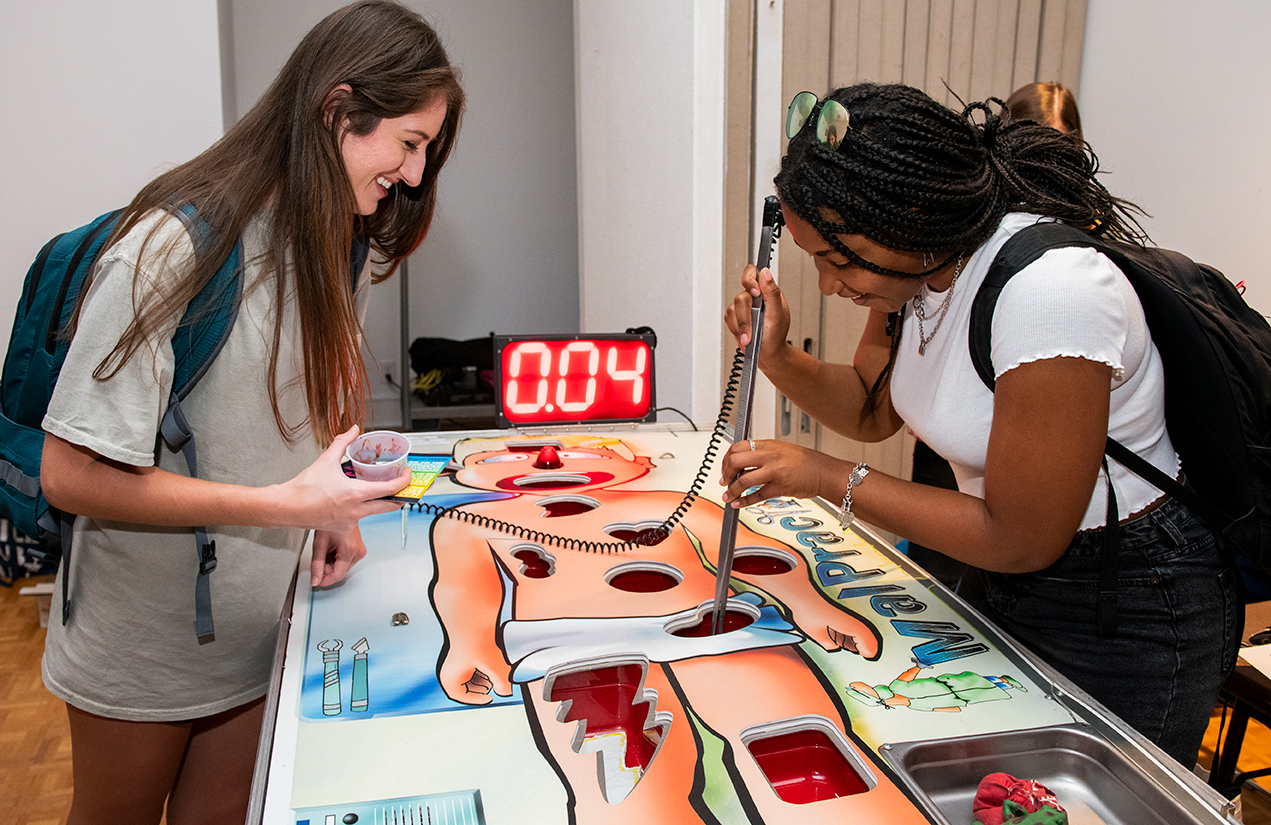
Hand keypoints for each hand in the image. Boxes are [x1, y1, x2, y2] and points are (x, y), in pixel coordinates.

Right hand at [281, 426, 408, 532]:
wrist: (286, 507)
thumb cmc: (303, 488)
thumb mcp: (326, 460)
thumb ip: (342, 443)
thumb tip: (353, 430)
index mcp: (355, 494)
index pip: (389, 489)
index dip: (404, 481)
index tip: (407, 475)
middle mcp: (356, 510)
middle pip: (390, 507)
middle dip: (401, 498)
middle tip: (404, 489)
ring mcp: (350, 522)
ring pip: (375, 513)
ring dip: (381, 503)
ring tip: (383, 492)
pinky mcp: (342, 528)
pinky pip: (359, 519)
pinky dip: (363, 509)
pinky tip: (357, 501)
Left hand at [310, 525, 368, 586]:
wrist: (340, 509)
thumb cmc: (331, 521)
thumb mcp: (319, 544)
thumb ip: (316, 565)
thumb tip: (315, 580)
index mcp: (351, 550)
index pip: (337, 575)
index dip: (325, 580)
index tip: (316, 581)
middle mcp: (359, 552)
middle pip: (340, 571)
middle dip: (327, 568)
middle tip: (320, 556)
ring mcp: (360, 551)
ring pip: (342, 567)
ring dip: (332, 563)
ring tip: (327, 549)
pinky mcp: (359, 550)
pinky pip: (346, 561)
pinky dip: (336, 559)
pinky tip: (333, 548)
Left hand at [718, 438, 844, 508]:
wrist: (824, 472)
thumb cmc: (806, 462)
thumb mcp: (781, 450)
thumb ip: (762, 455)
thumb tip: (742, 464)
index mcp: (768, 445)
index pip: (737, 446)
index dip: (727, 458)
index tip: (725, 467)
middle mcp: (770, 456)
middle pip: (736, 461)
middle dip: (725, 472)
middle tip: (724, 480)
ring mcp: (774, 471)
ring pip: (743, 480)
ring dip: (731, 490)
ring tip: (728, 495)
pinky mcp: (780, 487)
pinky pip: (757, 495)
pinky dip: (744, 501)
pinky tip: (738, 503)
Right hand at [724, 265, 790, 367]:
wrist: (768, 353)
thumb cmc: (776, 335)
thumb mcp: (778, 314)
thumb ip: (772, 293)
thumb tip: (766, 273)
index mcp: (767, 291)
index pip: (753, 273)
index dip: (750, 280)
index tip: (755, 293)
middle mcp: (754, 297)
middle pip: (741, 297)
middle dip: (746, 317)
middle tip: (753, 329)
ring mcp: (743, 307)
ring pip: (733, 309)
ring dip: (742, 326)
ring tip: (750, 337)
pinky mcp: (734, 316)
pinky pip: (729, 319)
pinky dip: (736, 330)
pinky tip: (745, 335)